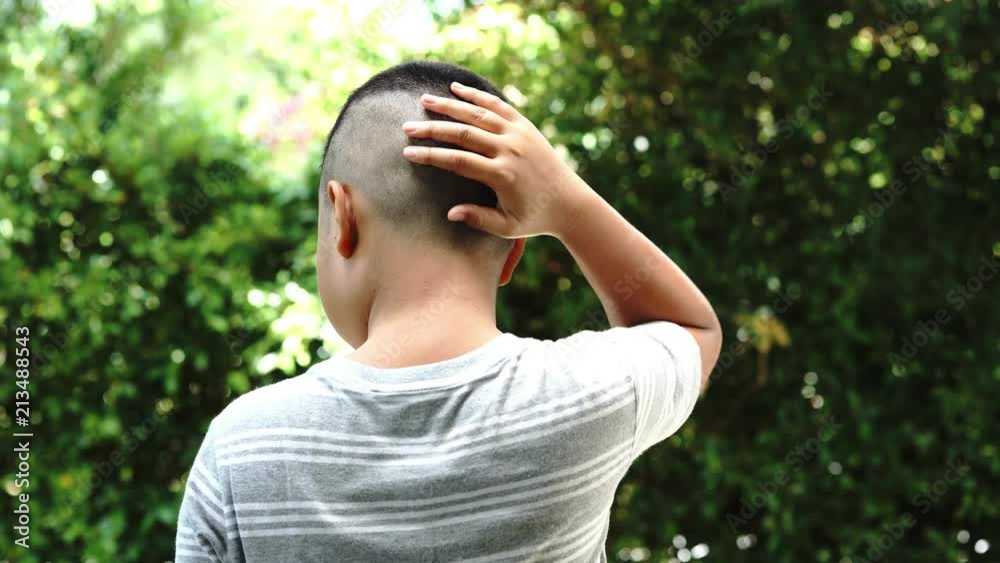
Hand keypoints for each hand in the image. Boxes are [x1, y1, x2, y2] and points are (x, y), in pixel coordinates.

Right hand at [401, 82, 592, 238]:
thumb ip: (479, 219)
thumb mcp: (507, 227)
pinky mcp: (525, 125)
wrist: (569, 201)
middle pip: (463, 133)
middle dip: (432, 128)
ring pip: (478, 114)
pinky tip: (456, 88)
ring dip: (449, 105)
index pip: (459, 161)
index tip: (408, 153)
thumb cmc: (534, 218)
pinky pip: (497, 106)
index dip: (431, 156)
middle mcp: (509, 149)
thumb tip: (450, 213)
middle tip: (407, 126)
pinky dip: (476, 96)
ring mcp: (518, 134)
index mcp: (502, 175)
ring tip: (424, 100)